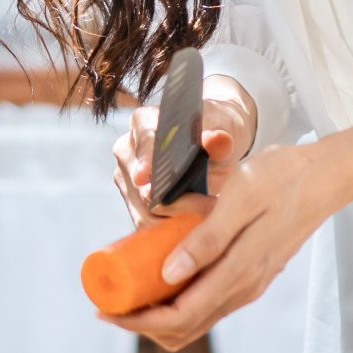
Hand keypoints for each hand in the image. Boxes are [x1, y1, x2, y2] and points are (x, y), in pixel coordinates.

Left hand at [103, 139, 343, 352]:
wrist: (327, 176)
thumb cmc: (282, 178)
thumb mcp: (240, 197)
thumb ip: (207, 237)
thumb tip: (168, 274)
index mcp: (240, 272)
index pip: (180, 317)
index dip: (138, 321)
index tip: (105, 310)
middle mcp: (244, 288)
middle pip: (185, 328)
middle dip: (142, 323)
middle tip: (107, 302)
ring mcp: (249, 284)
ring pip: (196, 320)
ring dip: (158, 314)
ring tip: (126, 291)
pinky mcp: (251, 275)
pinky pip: (208, 301)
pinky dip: (178, 301)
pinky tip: (158, 277)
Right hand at [112, 92, 251, 219]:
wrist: (214, 147)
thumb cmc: (217, 131)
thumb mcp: (224, 129)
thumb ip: (220, 138)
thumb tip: (219, 141)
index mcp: (144, 122)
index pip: (143, 141)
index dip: (145, 160)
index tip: (146, 178)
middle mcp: (128, 150)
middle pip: (140, 184)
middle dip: (174, 201)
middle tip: (209, 206)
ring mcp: (127, 179)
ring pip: (143, 211)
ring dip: (176, 220)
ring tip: (209, 217)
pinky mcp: (134, 204)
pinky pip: (148, 225)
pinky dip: (171, 230)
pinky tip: (196, 228)